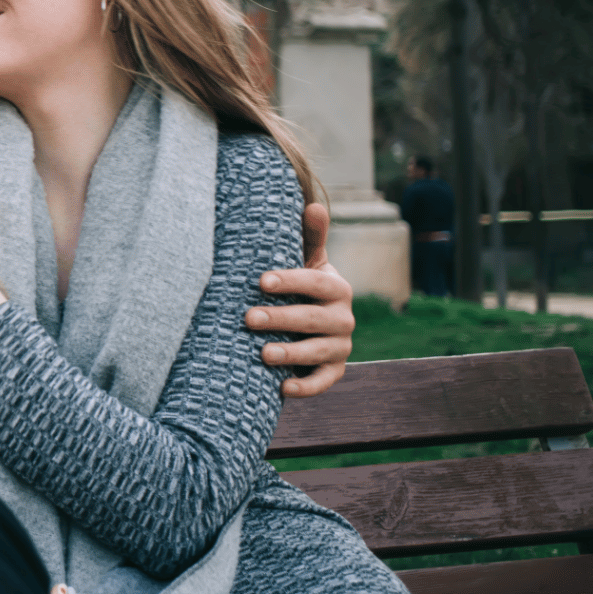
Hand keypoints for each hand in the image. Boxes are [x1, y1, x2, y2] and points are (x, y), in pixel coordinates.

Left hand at [246, 203, 353, 397]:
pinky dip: (306, 388)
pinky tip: (282, 388)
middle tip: (248, 318)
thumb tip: (313, 205)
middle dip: (282, 319)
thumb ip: (310, 237)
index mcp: (336, 287)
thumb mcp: (307, 260)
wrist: (313, 320)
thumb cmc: (301, 284)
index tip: (261, 280)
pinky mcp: (334, 370)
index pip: (315, 283)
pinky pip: (324, 382)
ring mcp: (341, 346)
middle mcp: (344, 318)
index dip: (291, 281)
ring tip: (262, 354)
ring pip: (319, 352)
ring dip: (292, 354)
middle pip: (313, 319)